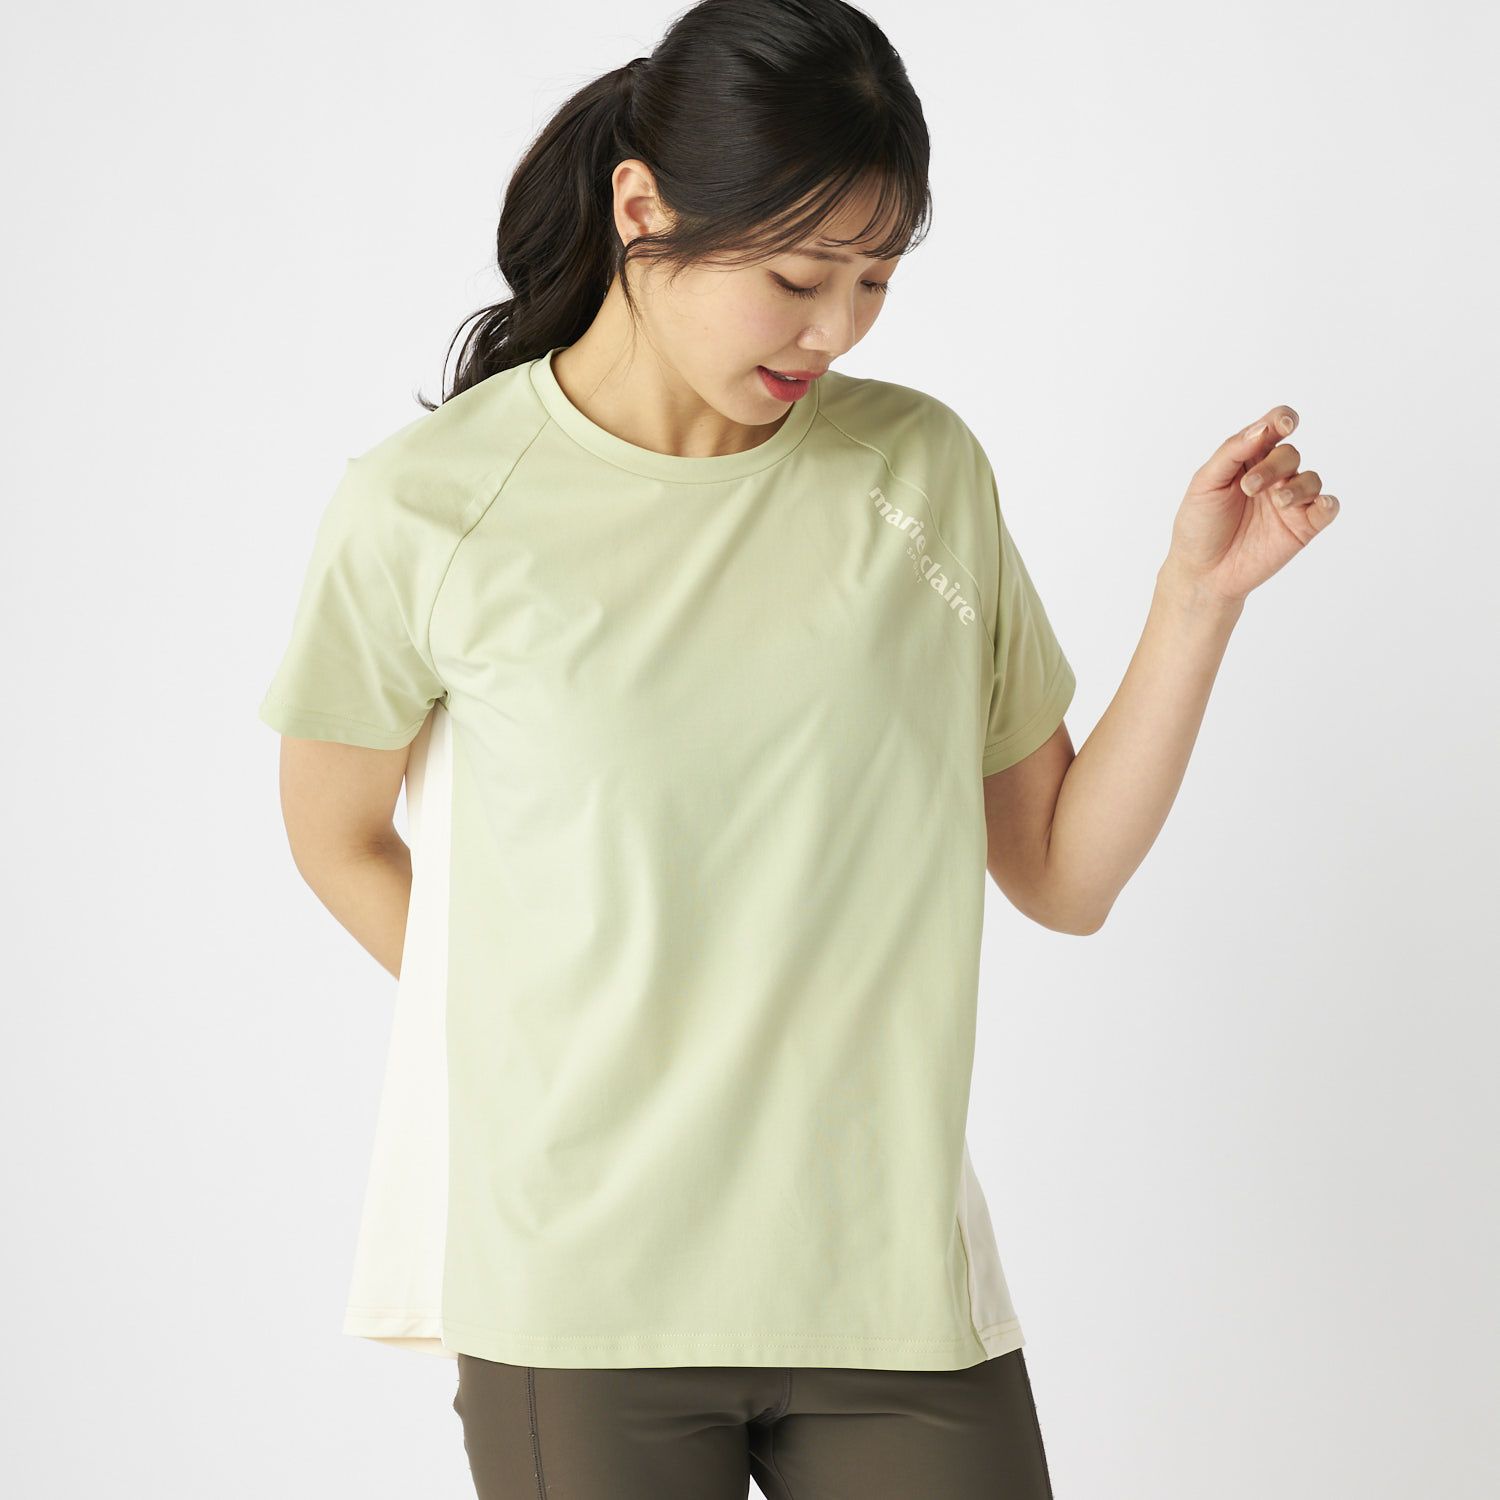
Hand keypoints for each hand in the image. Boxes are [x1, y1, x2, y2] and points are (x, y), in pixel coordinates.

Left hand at [1165, 406, 1340, 604]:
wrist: (1201, 572)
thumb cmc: (1199, 525)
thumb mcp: (1205, 484)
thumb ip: (1232, 453)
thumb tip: (1262, 427)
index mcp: (1249, 459)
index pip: (1273, 428)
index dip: (1283, 420)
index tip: (1284, 423)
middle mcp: (1274, 476)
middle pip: (1289, 455)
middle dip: (1273, 466)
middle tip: (1249, 488)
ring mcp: (1290, 502)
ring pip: (1311, 479)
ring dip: (1297, 486)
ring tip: (1277, 501)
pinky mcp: (1302, 527)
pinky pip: (1327, 508)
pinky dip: (1328, 503)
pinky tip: (1319, 505)